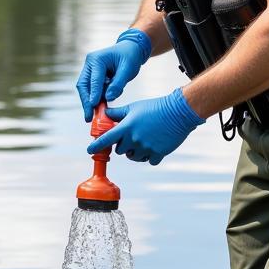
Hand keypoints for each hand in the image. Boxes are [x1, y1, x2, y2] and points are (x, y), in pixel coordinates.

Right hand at [75, 29, 151, 120]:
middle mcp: (89, 64)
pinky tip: (100, 109)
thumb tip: (108, 98)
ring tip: (93, 116)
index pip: (94, 80)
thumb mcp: (128, 69)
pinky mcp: (92, 76)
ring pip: (85, 89)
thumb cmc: (130, 57)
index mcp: (97, 59)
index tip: (93, 106)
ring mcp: (89, 70)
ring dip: (89, 102)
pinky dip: (95, 99)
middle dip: (86, 102)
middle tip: (88, 117)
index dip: (94, 94)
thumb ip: (118, 84)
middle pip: (83, 86)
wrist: (131, 50)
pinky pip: (91, 90)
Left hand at [88, 87, 204, 164]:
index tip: (90, 150)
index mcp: (126, 128)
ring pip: (133, 157)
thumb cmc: (155, 108)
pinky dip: (149, 155)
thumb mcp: (133, 107)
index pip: (106, 140)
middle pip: (120, 151)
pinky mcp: (158, 154)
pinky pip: (148, 160)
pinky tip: (154, 144)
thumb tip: (105, 113)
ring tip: (143, 140)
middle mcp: (134, 140)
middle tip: (131, 136)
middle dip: (122, 145)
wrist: (178, 113)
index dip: (96, 146)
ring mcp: (146, 148)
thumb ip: (117, 113)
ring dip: (135, 152)